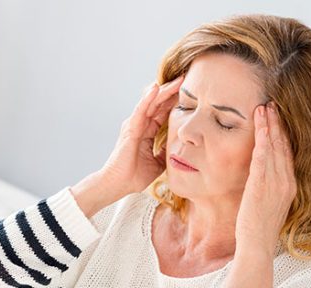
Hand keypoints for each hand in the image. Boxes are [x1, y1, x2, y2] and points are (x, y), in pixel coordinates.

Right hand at [97, 75, 183, 197]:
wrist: (118, 185)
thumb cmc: (134, 176)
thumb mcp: (158, 162)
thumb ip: (167, 151)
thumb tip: (180, 145)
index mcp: (148, 131)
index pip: (164, 111)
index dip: (176, 101)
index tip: (192, 92)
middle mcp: (140, 124)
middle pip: (159, 102)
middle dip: (173, 91)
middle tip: (188, 78)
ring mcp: (134, 125)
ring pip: (151, 102)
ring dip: (164, 90)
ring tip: (178, 79)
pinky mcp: (129, 129)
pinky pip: (140, 110)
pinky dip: (147, 99)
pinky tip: (155, 88)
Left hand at [235, 102, 297, 255]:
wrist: (257, 246)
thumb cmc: (257, 230)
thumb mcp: (266, 206)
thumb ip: (266, 190)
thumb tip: (258, 180)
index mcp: (289, 187)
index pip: (287, 154)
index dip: (283, 135)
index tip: (278, 119)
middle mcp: (286, 181)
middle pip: (284, 145)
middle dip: (278, 123)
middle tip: (273, 103)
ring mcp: (276, 182)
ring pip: (275, 146)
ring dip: (270, 124)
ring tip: (265, 106)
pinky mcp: (262, 184)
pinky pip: (264, 155)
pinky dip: (263, 137)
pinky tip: (260, 123)